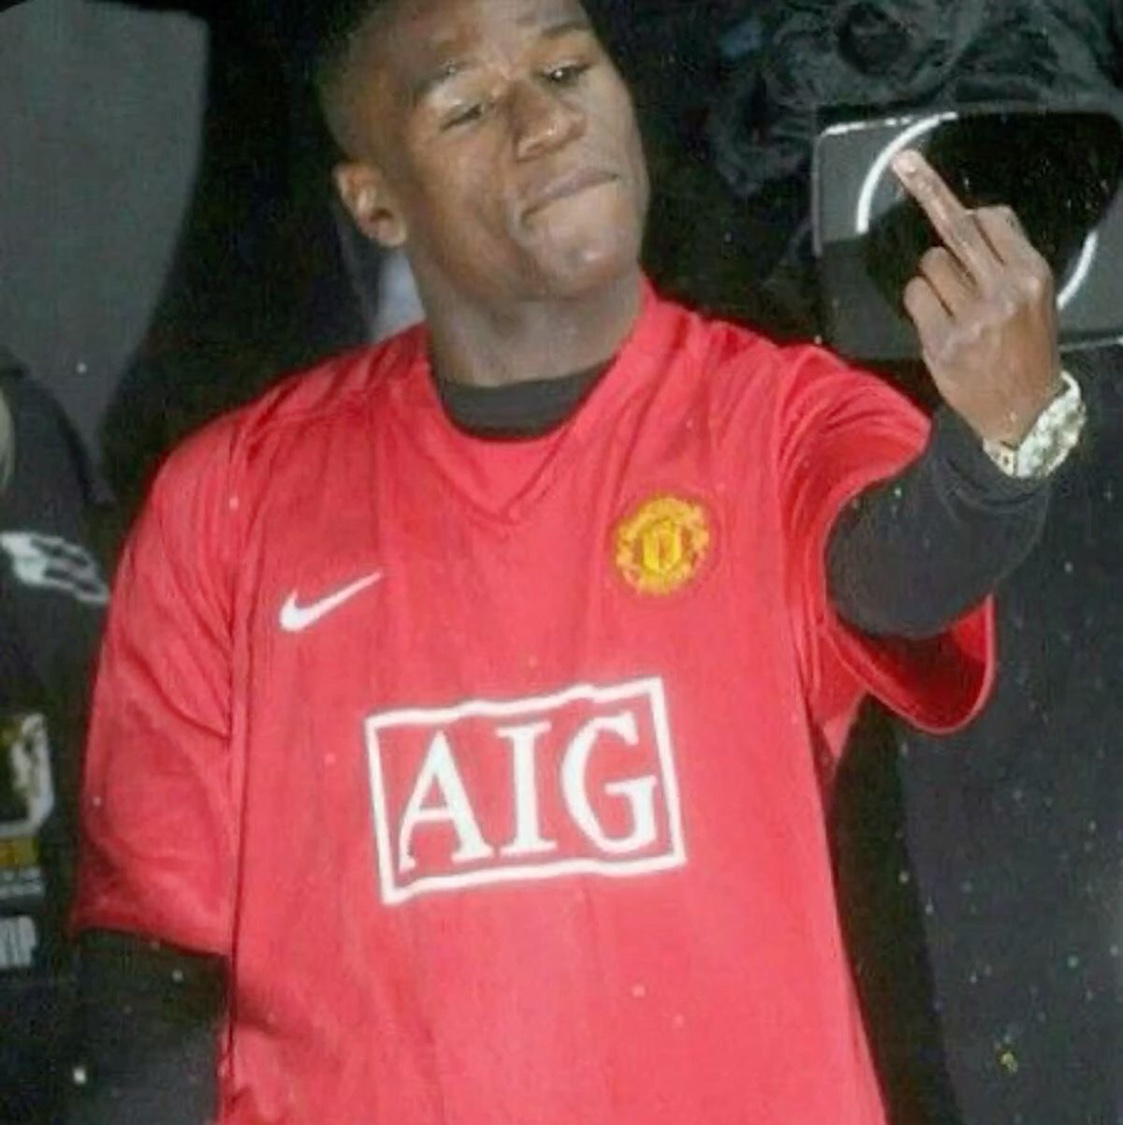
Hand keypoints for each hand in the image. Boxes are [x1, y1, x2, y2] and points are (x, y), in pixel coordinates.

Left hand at [891, 149, 1062, 444]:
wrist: (1023, 408)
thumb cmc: (1025, 344)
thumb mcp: (1034, 295)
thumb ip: (1006, 257)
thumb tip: (971, 215)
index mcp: (1030, 273)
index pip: (990, 218)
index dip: (954, 197)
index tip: (922, 170)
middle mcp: (1003, 290)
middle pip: (956, 228)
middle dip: (927, 190)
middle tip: (905, 162)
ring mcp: (971, 317)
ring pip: (930, 264)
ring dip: (933, 276)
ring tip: (953, 303)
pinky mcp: (942, 341)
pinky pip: (915, 296)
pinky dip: (919, 302)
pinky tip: (937, 321)